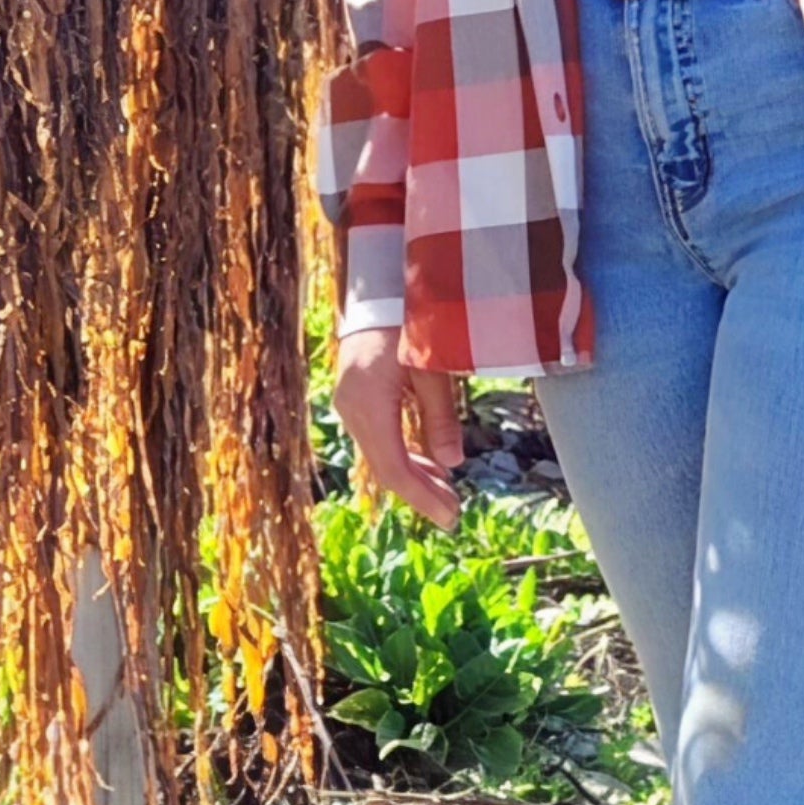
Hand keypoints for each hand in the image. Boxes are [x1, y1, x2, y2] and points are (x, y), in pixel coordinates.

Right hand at [335, 330, 467, 525]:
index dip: (423, 498)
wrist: (376, 286)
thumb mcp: (432, 367)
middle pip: (385, 466)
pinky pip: (377, 437)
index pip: (394, 469)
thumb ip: (441, 416)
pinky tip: (427, 461)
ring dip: (413, 474)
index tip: (450, 518)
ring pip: (381, 454)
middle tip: (454, 511)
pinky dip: (402, 453)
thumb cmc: (408, 319)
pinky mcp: (354, 395)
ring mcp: (349, 403)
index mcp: (369, 405)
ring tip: (446, 490)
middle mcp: (352, 409)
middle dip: (421, 492)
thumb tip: (453, 464)